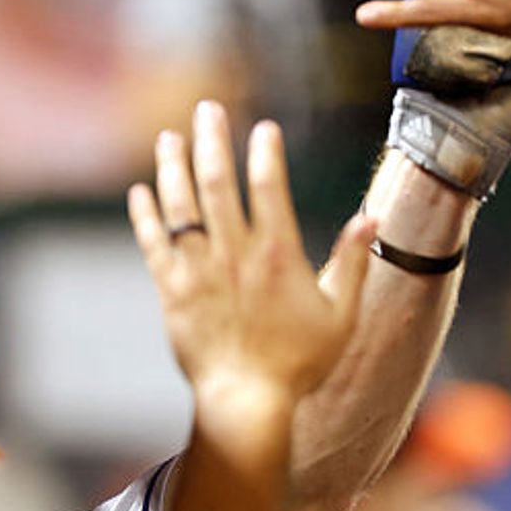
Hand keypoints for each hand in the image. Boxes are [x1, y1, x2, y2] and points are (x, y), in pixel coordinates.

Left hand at [127, 101, 374, 405]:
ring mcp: (199, 272)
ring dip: (173, 168)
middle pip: (217, 184)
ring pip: (180, 207)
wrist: (246, 400)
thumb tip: (370, 219)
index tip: (262, 130)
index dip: (264, 154)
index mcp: (277, 255)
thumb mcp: (341, 314)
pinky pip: (154, 245)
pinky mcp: (172, 292)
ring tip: (168, 137)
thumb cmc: (299, 363)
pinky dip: (146, 216)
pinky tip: (140, 192)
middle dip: (211, 141)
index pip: (268, 188)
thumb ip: (352, 263)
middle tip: (206, 109)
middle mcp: (234, 255)